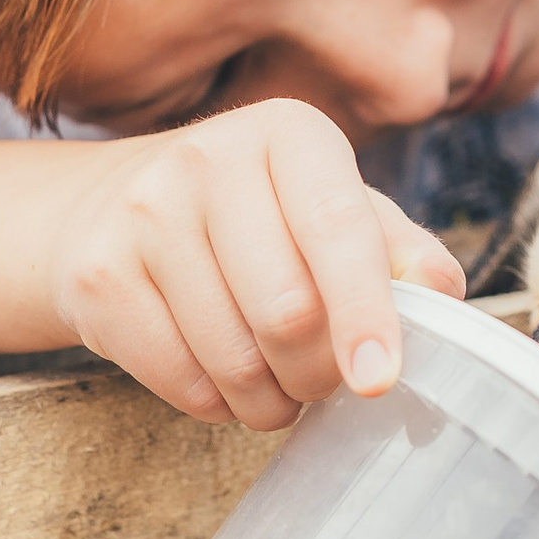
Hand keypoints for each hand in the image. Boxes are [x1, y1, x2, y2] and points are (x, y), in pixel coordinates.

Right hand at [47, 98, 465, 431]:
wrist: (103, 209)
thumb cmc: (248, 217)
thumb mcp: (326, 207)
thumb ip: (394, 247)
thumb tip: (443, 290)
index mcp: (287, 132)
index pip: (337, 227)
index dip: (364, 312)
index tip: (379, 379)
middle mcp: (208, 157)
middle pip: (287, 311)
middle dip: (318, 373)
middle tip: (324, 382)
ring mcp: (142, 213)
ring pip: (232, 358)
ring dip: (270, 401)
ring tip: (276, 388)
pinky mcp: (96, 275)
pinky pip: (179, 379)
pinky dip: (216, 405)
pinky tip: (221, 381)